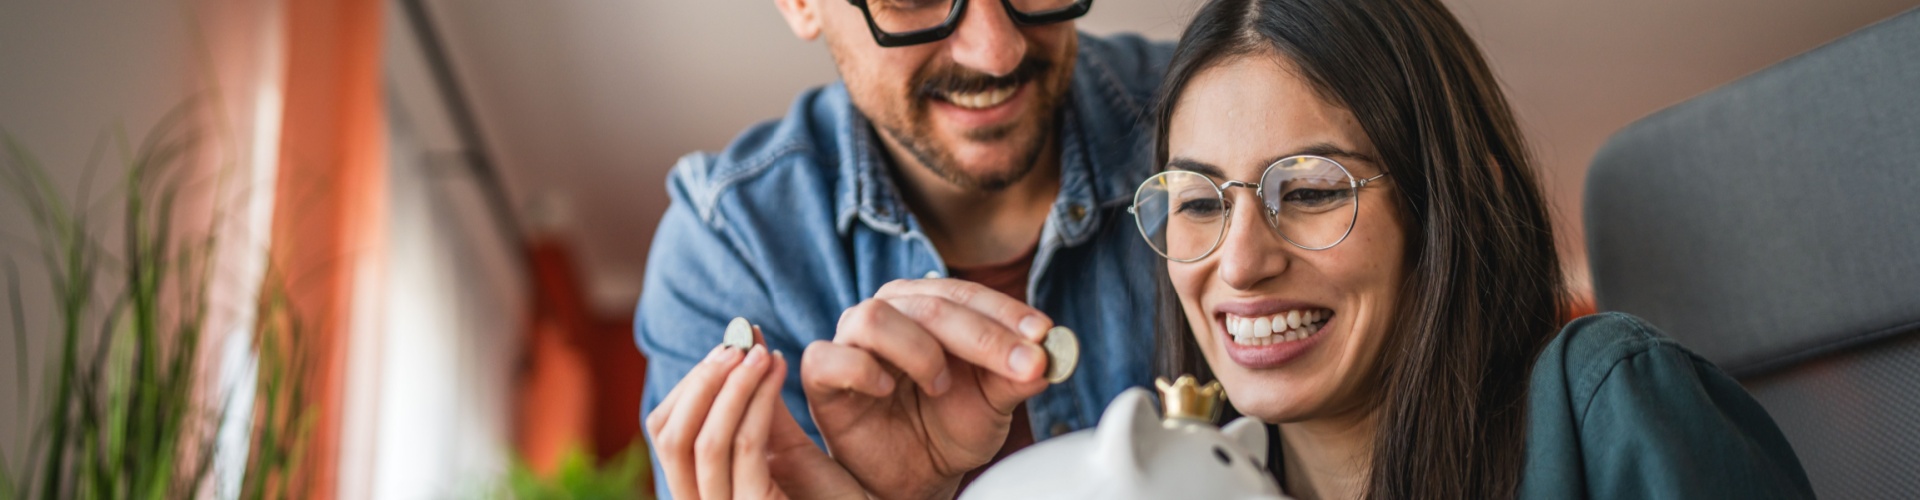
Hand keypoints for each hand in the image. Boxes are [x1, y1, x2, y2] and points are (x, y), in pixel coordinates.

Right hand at [646, 328, 866, 499]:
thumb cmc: (825, 495)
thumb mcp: (783, 448)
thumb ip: (757, 408)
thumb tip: (744, 343)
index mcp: (698, 492)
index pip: (665, 432)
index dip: (689, 386)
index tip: (724, 350)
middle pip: (672, 437)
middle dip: (703, 381)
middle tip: (738, 345)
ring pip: (707, 441)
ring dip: (734, 386)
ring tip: (762, 353)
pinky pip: (747, 447)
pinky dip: (760, 401)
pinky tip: (780, 372)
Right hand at [802, 279, 1053, 499]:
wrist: (915, 474)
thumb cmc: (950, 426)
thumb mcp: (994, 402)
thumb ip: (1016, 375)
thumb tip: (1049, 355)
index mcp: (927, 305)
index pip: (966, 294)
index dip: (1005, 312)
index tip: (1043, 335)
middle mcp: (888, 312)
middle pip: (930, 303)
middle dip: (983, 335)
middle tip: (1023, 365)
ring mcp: (850, 341)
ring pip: (875, 317)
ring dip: (918, 349)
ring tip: (940, 384)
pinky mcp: (821, 375)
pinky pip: (829, 357)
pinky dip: (862, 370)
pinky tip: (888, 390)